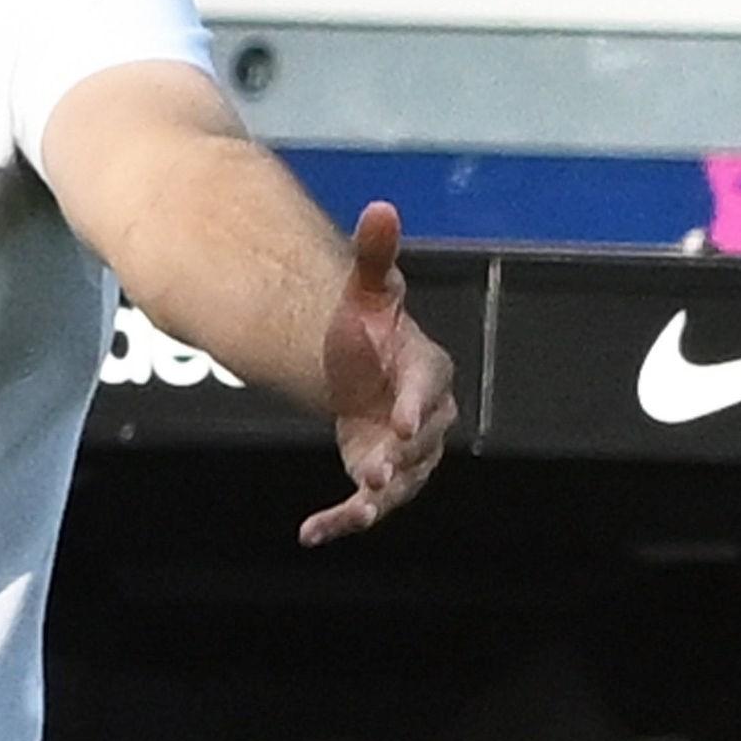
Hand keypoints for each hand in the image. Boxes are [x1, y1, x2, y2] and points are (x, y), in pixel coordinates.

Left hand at [301, 201, 455, 545]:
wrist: (365, 363)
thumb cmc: (373, 325)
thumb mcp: (368, 289)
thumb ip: (374, 256)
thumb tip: (380, 208)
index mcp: (425, 370)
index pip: (429, 387)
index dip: (417, 404)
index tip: (401, 421)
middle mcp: (424, 417)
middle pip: (419, 444)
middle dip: (399, 461)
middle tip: (373, 475)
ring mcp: (404, 452)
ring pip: (400, 484)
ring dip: (373, 502)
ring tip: (346, 514)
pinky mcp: (379, 476)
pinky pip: (366, 505)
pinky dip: (342, 520)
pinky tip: (310, 533)